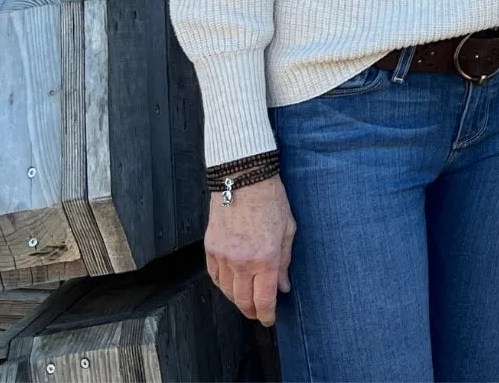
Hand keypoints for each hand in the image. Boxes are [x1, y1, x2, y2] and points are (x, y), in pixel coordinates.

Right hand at [204, 174, 295, 325]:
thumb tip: (283, 286)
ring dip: (237, 299)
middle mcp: (242, 262)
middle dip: (252, 311)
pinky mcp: (210, 248)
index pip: (264, 300)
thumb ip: (285, 261)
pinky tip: (231, 283)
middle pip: (243, 301)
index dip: (267, 315)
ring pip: (227, 292)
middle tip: (259, 312)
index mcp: (265, 259)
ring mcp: (224, 257)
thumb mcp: (288, 229)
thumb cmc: (270, 199)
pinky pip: (215, 277)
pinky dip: (223, 285)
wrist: (243, 178)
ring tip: (246, 297)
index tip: (270, 319)